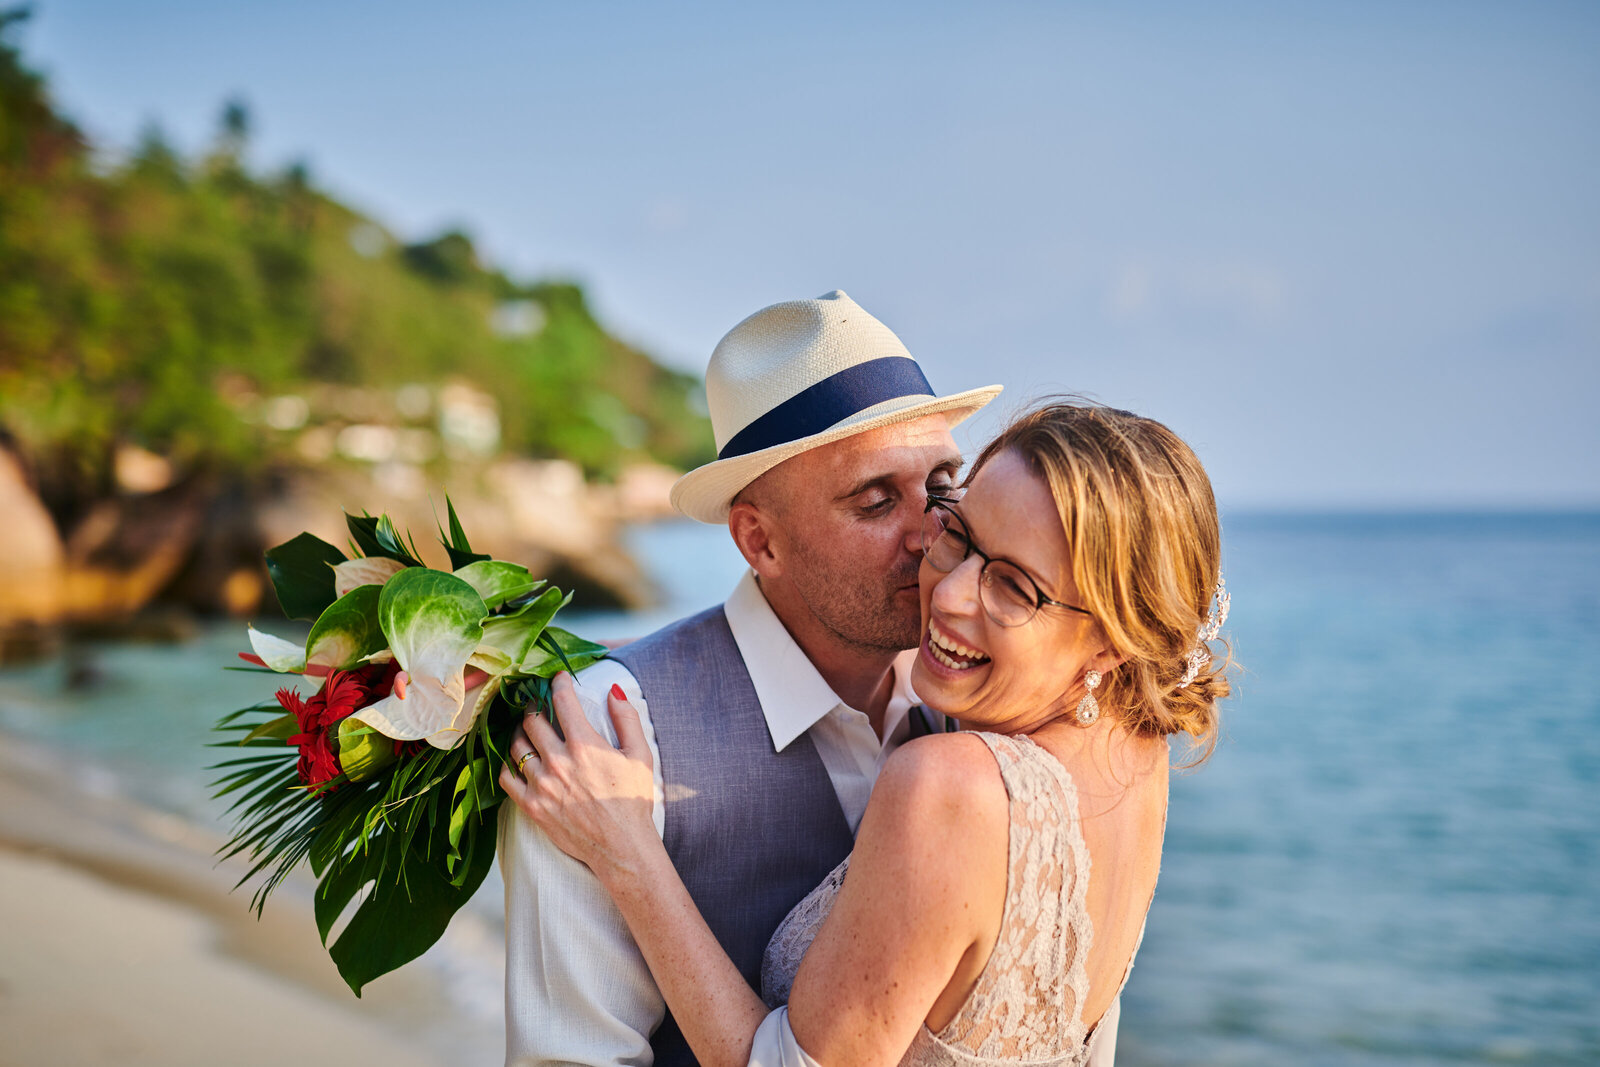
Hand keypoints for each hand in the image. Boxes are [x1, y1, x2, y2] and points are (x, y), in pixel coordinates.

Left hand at [499, 673, 658, 881]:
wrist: (621, 846)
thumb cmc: (633, 800)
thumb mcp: (640, 755)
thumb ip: (627, 719)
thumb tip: (613, 690)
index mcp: (585, 745)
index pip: (562, 701)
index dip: (558, 683)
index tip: (557, 678)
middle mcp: (558, 761)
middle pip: (532, 720)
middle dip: (534, 704)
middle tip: (538, 702)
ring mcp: (541, 784)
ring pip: (516, 745)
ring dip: (520, 731)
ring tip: (527, 729)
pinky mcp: (531, 805)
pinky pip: (506, 777)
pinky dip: (508, 764)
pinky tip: (517, 760)